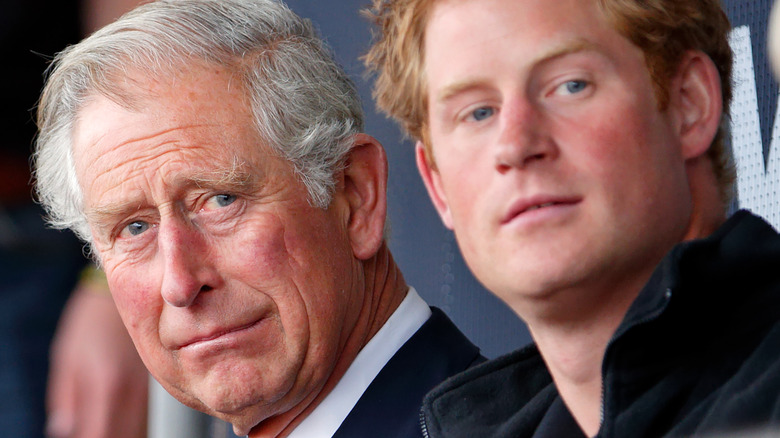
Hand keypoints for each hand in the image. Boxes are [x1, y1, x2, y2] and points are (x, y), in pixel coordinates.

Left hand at [46, 269, 147, 437]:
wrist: (134, 287)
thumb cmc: (95, 319)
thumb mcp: (67, 356)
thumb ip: (65, 397)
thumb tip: (63, 429)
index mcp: (106, 386)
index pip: (99, 436)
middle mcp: (132, 391)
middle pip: (126, 437)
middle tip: (93, 432)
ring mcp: (149, 387)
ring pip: (140, 429)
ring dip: (126, 433)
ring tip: (107, 427)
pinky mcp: (158, 383)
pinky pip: (148, 415)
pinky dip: (136, 424)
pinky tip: (125, 421)